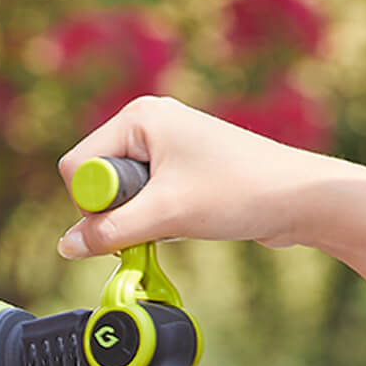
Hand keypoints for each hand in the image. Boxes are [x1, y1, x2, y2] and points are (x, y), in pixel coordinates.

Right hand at [57, 95, 328, 257]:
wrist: (300, 199)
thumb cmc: (238, 193)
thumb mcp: (165, 215)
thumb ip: (109, 232)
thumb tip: (65, 248)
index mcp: (138, 117)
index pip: (77, 167)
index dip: (92, 204)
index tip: (130, 218)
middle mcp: (147, 124)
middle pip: (96, 182)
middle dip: (118, 214)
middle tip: (156, 222)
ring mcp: (165, 147)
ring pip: (121, 197)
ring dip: (138, 221)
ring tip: (177, 220)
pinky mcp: (179, 171)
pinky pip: (143, 202)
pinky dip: (154, 221)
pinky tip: (183, 222)